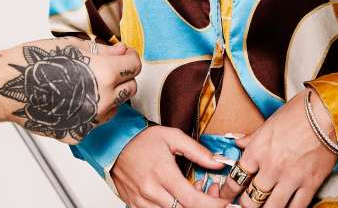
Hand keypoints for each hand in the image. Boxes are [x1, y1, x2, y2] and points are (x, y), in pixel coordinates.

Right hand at [0, 36, 140, 140]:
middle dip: (123, 77)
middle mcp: (102, 99)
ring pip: (116, 107)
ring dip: (110, 95)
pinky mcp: (78, 132)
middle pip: (131, 88)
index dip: (129, 57)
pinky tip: (74, 99)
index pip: (134, 66)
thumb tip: (121, 52)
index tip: (123, 55)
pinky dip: (92, 110)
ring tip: (87, 84)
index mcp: (104, 74)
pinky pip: (96, 121)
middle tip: (107, 68)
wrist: (9, 87)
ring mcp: (90, 119)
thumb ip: (104, 51)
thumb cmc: (37, 63)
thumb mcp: (75, 46)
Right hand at [111, 125, 231, 207]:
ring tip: (191, 192)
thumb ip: (197, 150)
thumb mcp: (172, 137)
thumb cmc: (141, 139)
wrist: (114, 143)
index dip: (212, 204)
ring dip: (185, 206)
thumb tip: (218, 162)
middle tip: (208, 193)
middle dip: (202, 206)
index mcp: (163, 174)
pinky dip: (170, 207)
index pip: (193, 200)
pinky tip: (175, 196)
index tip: (224, 201)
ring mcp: (142, 201)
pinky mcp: (135, 205)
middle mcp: (152, 192)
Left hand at [219, 90, 337, 207]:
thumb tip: (239, 142)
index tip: (226, 196)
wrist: (327, 113)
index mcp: (258, 150)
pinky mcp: (310, 184)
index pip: (236, 178)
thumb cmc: (299, 112)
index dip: (227, 191)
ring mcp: (290, 178)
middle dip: (244, 205)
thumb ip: (253, 137)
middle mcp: (271, 167)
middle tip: (243, 205)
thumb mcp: (270, 122)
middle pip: (251, 199)